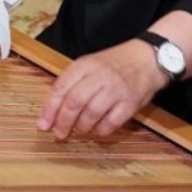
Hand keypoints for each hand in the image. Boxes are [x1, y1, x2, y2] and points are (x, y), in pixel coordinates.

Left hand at [37, 39, 169, 139]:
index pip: (61, 88)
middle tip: (60, 133)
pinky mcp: (130, 103)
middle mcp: (100, 75)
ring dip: (82, 127)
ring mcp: (116, 89)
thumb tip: (52, 111)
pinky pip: (110, 123)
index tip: (43, 125)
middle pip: (74, 102)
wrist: (148, 58)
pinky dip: (101, 130)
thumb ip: (73, 83)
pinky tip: (98, 129)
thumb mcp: (91, 64)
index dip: (49, 109)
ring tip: (81, 129)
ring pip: (91, 114)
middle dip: (63, 122)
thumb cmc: (115, 64)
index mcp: (85, 65)